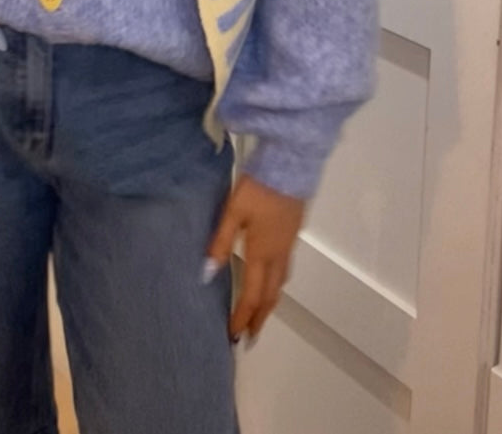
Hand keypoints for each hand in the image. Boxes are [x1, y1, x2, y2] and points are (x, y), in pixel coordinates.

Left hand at [206, 174, 305, 342]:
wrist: (290, 165)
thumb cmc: (259, 187)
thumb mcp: (233, 212)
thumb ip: (220, 242)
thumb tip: (207, 273)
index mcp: (262, 253)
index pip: (252, 295)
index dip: (243, 317)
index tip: (235, 336)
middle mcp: (279, 254)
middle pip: (271, 295)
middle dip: (260, 318)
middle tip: (251, 335)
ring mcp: (289, 243)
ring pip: (281, 282)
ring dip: (270, 302)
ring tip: (261, 311)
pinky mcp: (293, 232)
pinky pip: (286, 268)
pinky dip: (277, 283)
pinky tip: (271, 276)